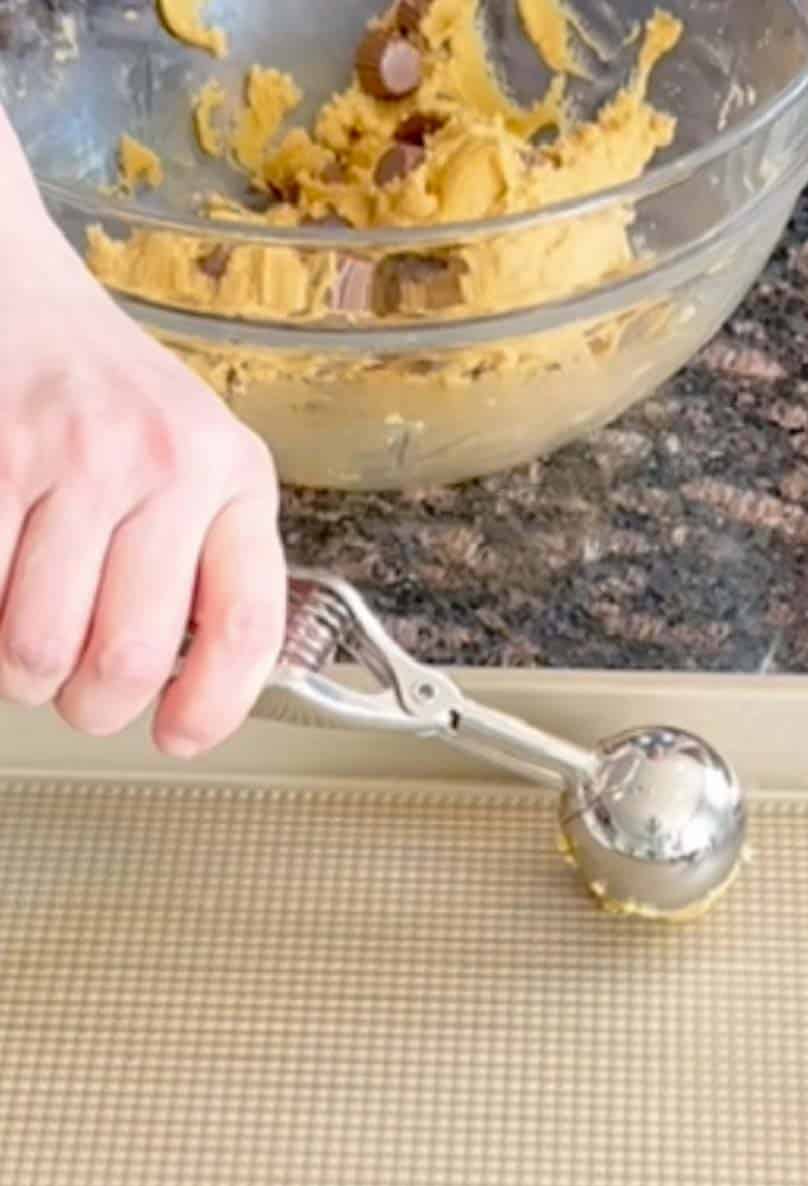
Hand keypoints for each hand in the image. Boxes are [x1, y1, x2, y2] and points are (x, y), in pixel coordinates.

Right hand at [0, 124, 285, 756]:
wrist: (15, 289)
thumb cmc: (107, 396)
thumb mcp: (197, 462)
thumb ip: (207, 558)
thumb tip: (194, 688)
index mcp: (232, 476)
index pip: (247, 623)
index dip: (214, 706)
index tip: (179, 736)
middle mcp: (166, 463)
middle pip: (130, 658)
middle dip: (92, 705)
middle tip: (76, 693)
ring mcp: (73, 457)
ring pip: (37, 645)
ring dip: (22, 671)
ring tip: (25, 634)